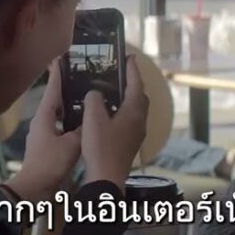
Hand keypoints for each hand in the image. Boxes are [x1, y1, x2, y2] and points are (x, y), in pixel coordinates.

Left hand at [4, 58, 80, 204]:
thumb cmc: (49, 163)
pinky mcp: (49, 146)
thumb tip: (90, 119)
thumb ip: (81, 130)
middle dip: (68, 89)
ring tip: (88, 97)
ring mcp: (45, 134)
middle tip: (82, 76)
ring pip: (60, 115)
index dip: (58, 74)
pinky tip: (85, 124)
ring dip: (72, 107)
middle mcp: (43, 122)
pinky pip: (63, 128)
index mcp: (44, 116)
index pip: (53, 89)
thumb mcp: (70, 145)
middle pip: (56, 100)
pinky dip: (73, 123)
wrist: (34, 189)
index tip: (61, 58)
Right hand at [80, 54, 148, 191]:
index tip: (129, 57)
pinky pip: (131, 121)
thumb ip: (94, 99)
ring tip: (112, 93)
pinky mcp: (131, 144)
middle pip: (140, 97)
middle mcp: (140, 120)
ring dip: (127, 99)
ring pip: (136, 110)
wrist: (107, 177)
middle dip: (132, 84)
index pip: (136, 84)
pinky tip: (109, 116)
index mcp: (134, 111)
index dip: (132, 69)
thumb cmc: (101, 146)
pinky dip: (123, 112)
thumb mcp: (93, 118)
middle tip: (119, 75)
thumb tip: (96, 94)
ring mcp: (138, 134)